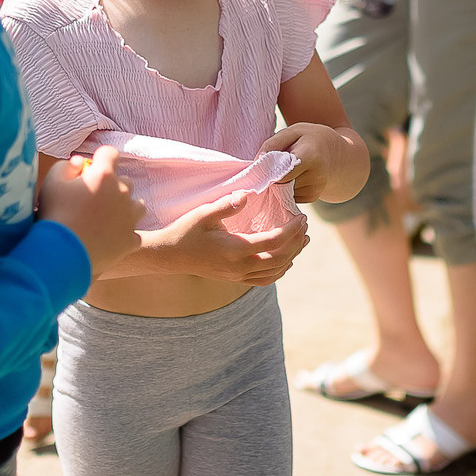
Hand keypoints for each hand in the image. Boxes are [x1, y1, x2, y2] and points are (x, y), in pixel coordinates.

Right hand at [43, 145, 146, 274]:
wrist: (61, 254)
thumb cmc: (54, 215)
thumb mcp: (52, 183)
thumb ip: (66, 166)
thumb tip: (80, 163)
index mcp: (104, 175)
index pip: (110, 153)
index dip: (101, 159)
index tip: (91, 169)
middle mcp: (122, 192)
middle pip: (124, 181)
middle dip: (111, 187)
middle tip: (93, 200)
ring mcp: (129, 217)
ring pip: (136, 206)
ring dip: (124, 208)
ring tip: (106, 219)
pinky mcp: (131, 240)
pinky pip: (132, 234)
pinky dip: (122, 236)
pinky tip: (108, 240)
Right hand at [147, 192, 310, 283]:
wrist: (169, 256)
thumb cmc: (186, 231)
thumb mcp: (203, 213)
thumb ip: (226, 205)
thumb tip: (247, 194)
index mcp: (235, 249)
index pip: (273, 242)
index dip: (291, 231)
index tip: (301, 217)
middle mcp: (239, 267)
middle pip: (280, 259)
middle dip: (297, 243)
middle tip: (305, 226)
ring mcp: (237, 276)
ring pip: (275, 272)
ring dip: (292, 257)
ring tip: (303, 241)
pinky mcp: (234, 279)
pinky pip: (264, 280)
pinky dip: (279, 271)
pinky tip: (286, 261)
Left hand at [261, 121, 362, 204]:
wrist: (338, 154)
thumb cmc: (312, 138)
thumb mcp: (294, 130)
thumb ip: (273, 143)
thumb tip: (257, 163)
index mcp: (311, 156)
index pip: (283, 173)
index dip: (269, 171)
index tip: (262, 166)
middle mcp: (316, 176)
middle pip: (281, 182)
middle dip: (273, 175)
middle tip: (274, 163)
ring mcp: (315, 189)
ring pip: (283, 190)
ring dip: (279, 181)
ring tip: (288, 167)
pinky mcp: (312, 197)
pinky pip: (289, 195)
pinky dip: (286, 187)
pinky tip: (294, 175)